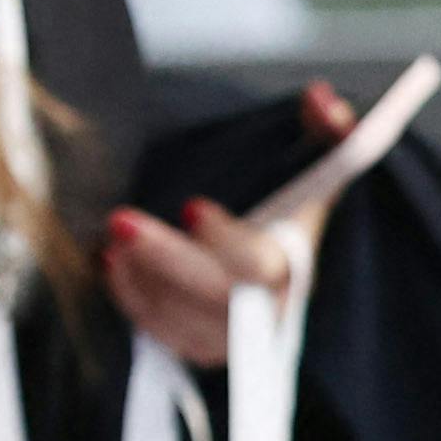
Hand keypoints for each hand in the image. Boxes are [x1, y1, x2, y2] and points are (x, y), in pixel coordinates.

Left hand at [100, 77, 353, 371]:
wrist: (278, 251)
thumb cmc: (293, 207)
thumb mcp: (319, 165)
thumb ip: (329, 130)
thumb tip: (319, 97)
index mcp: (296, 265)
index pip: (263, 265)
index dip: (227, 240)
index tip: (191, 206)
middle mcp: (267, 310)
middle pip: (215, 298)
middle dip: (166, 258)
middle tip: (121, 220)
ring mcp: (231, 334)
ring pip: (180, 318)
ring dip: (141, 277)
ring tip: (112, 238)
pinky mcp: (197, 344)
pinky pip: (158, 331)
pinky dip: (131, 297)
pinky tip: (111, 261)